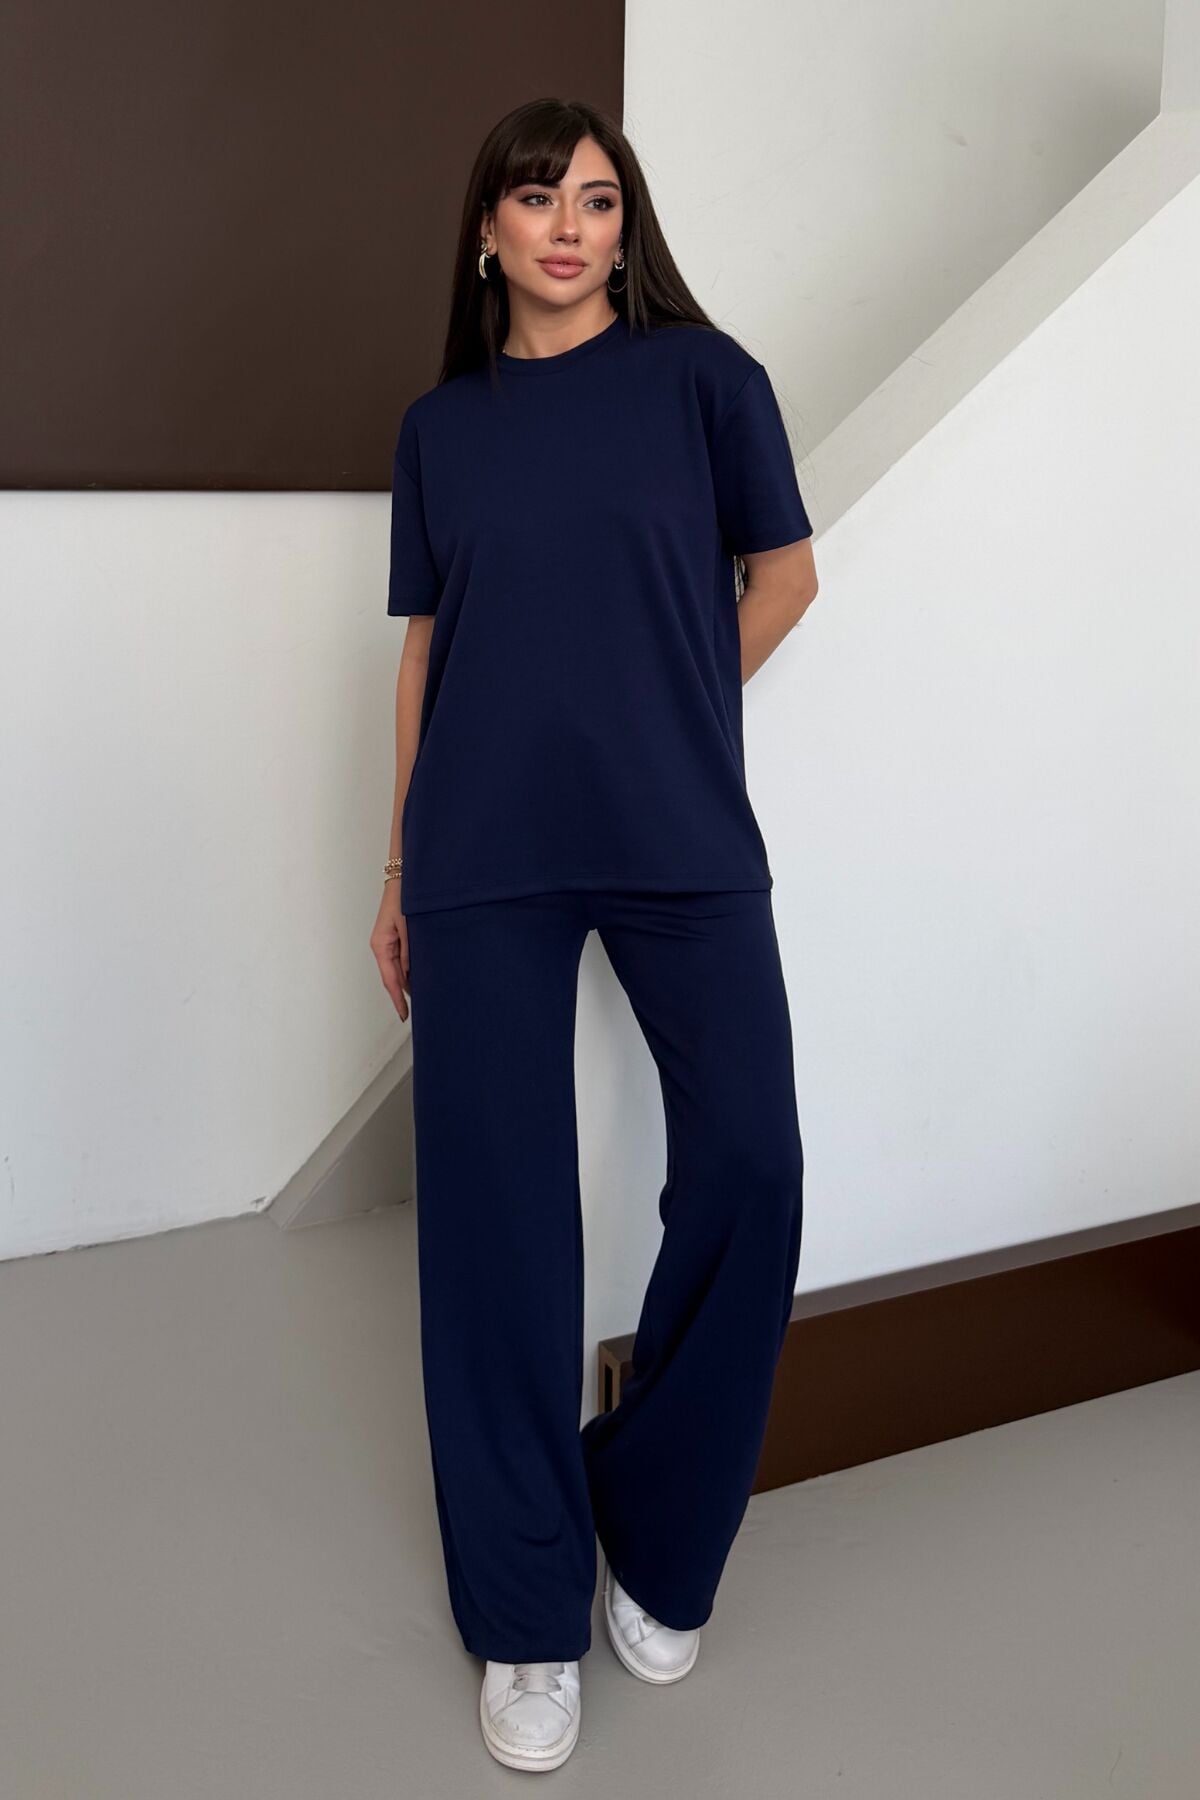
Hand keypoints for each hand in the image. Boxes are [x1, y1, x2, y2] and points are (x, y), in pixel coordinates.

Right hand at [370, 884, 410, 1020]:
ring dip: (408, 983)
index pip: (390, 980)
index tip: (404, 1014)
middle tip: (417, 1012)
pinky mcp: (395, 937)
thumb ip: (410, 951)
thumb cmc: (404, 897)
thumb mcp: (409, 926)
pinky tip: (420, 976)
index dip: (397, 999)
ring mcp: (387, 942)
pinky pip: (400, 959)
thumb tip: (412, 972)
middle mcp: (382, 946)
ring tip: (422, 998)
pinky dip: (409, 970)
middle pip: (393, 977)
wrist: (404, 877)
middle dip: (403, 995)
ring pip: (398, 969)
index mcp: (381, 945)